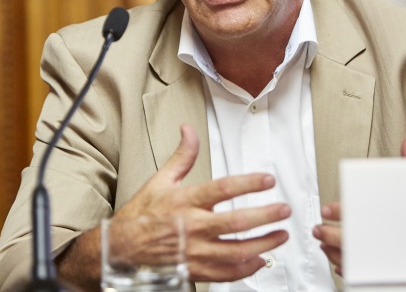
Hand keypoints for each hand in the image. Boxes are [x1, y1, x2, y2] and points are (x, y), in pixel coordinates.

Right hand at [113, 124, 289, 281]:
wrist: (122, 249)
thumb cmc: (141, 215)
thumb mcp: (161, 180)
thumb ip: (183, 156)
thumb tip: (189, 131)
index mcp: (185, 201)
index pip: (223, 189)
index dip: (249, 183)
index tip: (268, 180)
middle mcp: (192, 227)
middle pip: (236, 223)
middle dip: (266, 216)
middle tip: (283, 210)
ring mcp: (195, 251)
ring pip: (236, 251)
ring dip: (264, 244)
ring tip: (280, 235)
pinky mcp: (195, 270)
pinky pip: (226, 273)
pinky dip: (246, 268)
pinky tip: (260, 260)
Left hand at [312, 125, 405, 276]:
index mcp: (387, 218)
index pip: (357, 213)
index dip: (340, 211)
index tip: (328, 209)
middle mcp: (385, 242)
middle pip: (349, 240)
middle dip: (329, 234)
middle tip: (319, 229)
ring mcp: (385, 262)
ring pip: (352, 262)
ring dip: (334, 253)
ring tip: (324, 244)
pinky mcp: (386, 275)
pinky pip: (361, 276)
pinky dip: (347, 269)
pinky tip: (340, 263)